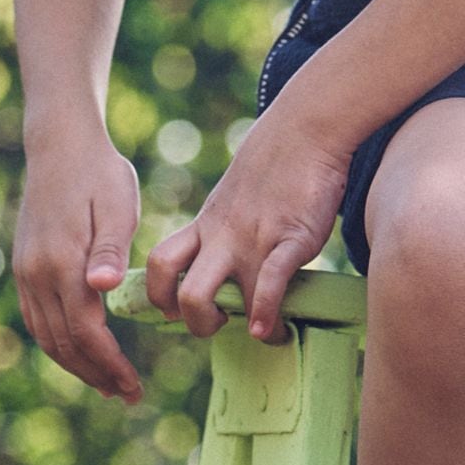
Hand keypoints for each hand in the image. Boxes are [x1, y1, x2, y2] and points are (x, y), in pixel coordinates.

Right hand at [13, 134, 145, 404]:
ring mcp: (26, 271)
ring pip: (45, 337)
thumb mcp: (117, 205)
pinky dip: (57, 344)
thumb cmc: (100, 173)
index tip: (133, 386)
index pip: (85, 333)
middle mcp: (37, 274)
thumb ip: (111, 250)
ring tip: (106, 384)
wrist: (60, 145)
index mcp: (63, 263)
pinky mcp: (24, 266)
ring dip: (75, 366)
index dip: (110, 365)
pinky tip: (79, 351)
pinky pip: (36, 319)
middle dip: (95, 375)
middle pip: (62, 344)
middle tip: (126, 395)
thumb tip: (104, 288)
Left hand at [145, 100, 350, 345]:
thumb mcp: (233, 199)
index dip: (159, 295)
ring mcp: (253, 241)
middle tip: (222, 323)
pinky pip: (269, 286)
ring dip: (232, 327)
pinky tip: (271, 329)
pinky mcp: (290, 240)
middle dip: (195, 323)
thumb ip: (225, 229)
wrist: (305, 131)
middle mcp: (222, 238)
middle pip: (181, 294)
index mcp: (206, 226)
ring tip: (263, 332)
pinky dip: (266, 316)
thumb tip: (228, 261)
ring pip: (216, 297)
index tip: (178, 311)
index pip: (160, 264)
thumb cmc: (274, 168)